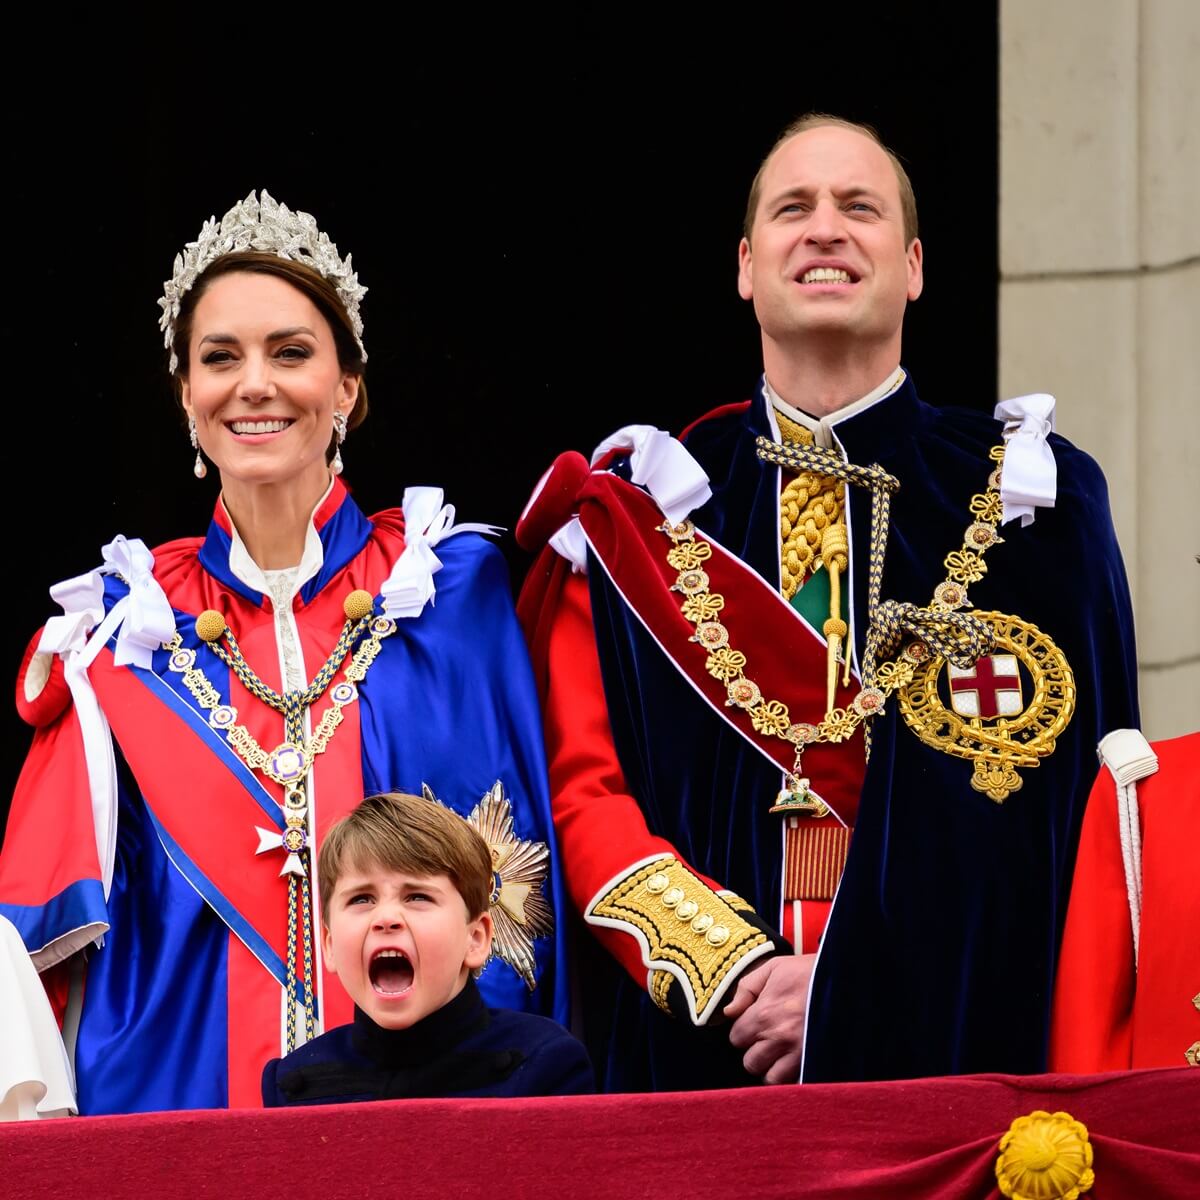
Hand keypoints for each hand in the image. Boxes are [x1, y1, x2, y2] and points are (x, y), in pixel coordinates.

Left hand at [723, 953, 814, 1083]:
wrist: (847, 978)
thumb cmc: (810, 972)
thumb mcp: (774, 968)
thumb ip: (746, 988)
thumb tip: (729, 1011)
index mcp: (764, 1014)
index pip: (736, 1038)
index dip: (743, 1031)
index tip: (754, 1025)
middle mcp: (780, 1037)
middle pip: (751, 1063)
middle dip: (755, 1052)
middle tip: (767, 1040)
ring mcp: (800, 1053)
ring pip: (772, 1078)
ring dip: (773, 1068)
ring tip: (780, 1053)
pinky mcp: (817, 1061)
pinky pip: (797, 1083)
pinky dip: (793, 1077)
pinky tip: (795, 1062)